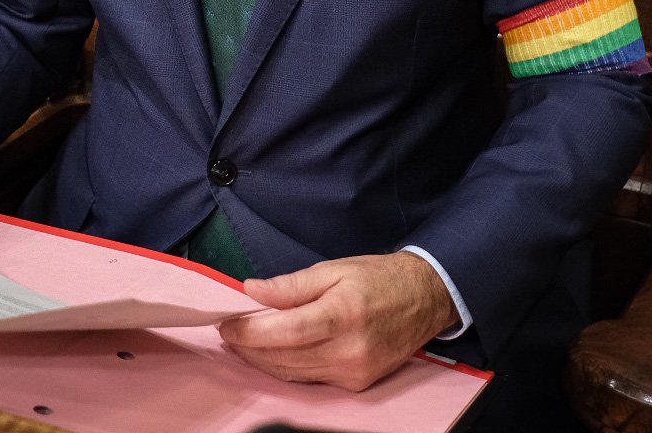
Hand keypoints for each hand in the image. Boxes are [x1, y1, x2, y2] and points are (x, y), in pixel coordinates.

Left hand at [217, 252, 457, 391]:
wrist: (424, 299)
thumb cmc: (378, 278)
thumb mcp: (334, 269)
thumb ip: (291, 285)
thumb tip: (252, 291)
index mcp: (343, 314)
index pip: (286, 332)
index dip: (250, 333)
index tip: (227, 325)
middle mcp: (349, 350)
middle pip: (284, 357)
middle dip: (250, 347)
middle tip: (228, 332)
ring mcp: (354, 372)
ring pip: (293, 373)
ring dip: (263, 360)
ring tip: (243, 342)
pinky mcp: (357, 383)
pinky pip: (310, 378)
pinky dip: (287, 367)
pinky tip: (273, 352)